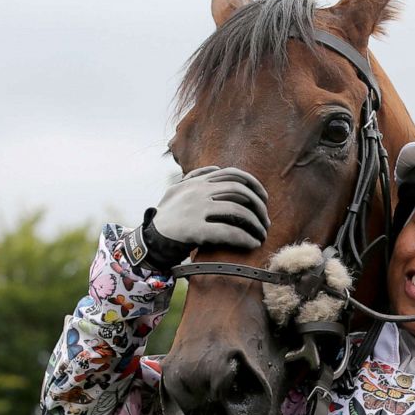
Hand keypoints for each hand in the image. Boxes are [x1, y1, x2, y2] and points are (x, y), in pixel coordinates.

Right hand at [123, 166, 269, 269]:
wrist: (148, 241)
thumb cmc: (166, 218)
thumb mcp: (176, 191)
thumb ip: (195, 178)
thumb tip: (215, 169)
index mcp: (196, 182)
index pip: (232, 173)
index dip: (253, 184)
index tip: (263, 198)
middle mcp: (197, 192)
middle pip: (240, 191)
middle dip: (258, 205)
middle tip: (266, 220)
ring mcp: (196, 210)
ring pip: (238, 212)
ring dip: (256, 224)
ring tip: (262, 235)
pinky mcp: (195, 230)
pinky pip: (228, 232)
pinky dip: (245, 238)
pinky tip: (253, 244)